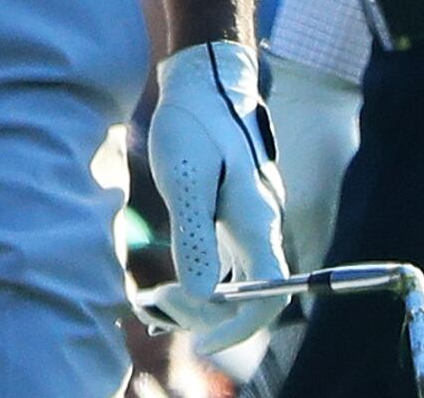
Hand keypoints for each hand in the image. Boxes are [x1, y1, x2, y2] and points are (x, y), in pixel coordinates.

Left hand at [131, 41, 292, 360]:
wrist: (205, 78)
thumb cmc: (195, 122)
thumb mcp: (186, 179)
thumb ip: (196, 237)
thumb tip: (204, 296)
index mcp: (256, 218)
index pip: (270, 293)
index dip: (242, 327)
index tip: (204, 345)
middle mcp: (261, 223)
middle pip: (251, 294)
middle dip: (206, 314)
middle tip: (156, 302)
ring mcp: (250, 218)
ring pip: (237, 281)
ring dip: (200, 300)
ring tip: (153, 298)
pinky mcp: (235, 212)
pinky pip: (226, 263)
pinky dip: (200, 280)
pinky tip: (168, 280)